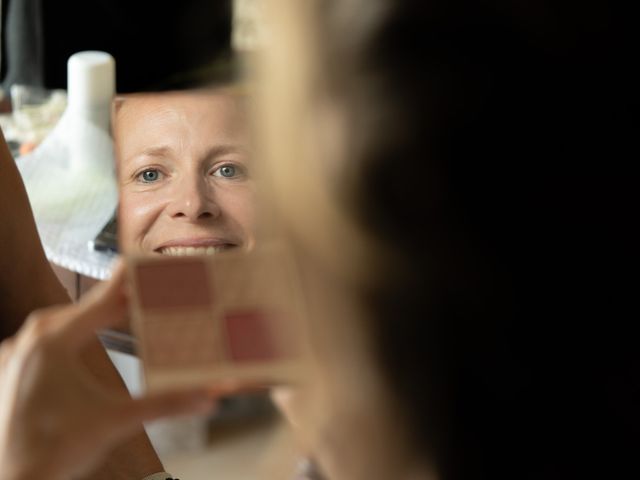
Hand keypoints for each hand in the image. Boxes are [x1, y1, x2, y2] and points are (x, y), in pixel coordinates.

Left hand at [0, 262, 215, 479]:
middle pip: (86, 307)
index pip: (102, 297)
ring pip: (66, 321)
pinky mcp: (13, 368)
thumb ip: (166, 404)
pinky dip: (76, 332)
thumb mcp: (117, 421)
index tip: (146, 259)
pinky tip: (91, 336)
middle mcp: (30, 339)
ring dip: (97, 315)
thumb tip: (208, 396)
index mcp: (53, 341)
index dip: (128, 278)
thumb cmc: (55, 450)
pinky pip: (50, 337)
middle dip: (119, 299)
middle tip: (151, 290)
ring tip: (129, 310)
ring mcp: (17, 353)